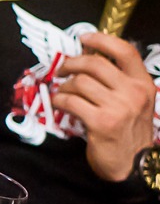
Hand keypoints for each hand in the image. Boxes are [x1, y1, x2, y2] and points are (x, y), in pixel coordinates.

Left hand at [52, 30, 158, 180]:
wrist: (133, 165)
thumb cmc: (127, 130)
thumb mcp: (133, 101)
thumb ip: (117, 80)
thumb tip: (87, 55)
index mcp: (144, 84)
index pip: (125, 52)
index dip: (102, 40)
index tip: (84, 38)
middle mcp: (134, 93)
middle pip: (94, 63)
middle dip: (71, 64)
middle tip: (61, 70)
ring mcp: (119, 108)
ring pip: (79, 82)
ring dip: (64, 86)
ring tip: (63, 93)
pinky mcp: (101, 122)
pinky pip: (70, 100)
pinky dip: (59, 100)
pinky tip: (60, 105)